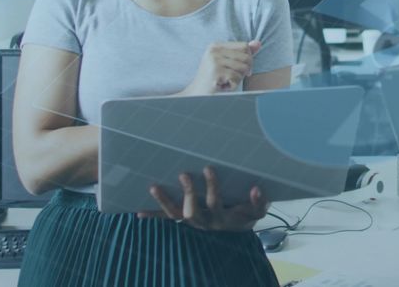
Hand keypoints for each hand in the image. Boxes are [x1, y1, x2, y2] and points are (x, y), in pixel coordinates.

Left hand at [137, 166, 268, 231]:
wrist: (236, 229)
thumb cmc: (246, 214)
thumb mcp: (257, 210)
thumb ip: (259, 201)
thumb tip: (255, 189)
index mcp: (222, 217)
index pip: (215, 202)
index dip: (211, 187)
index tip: (208, 168)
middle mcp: (204, 222)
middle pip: (192, 212)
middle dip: (188, 194)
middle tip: (184, 175)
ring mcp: (192, 222)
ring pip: (174, 216)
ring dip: (163, 202)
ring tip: (154, 187)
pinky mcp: (184, 221)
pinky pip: (167, 220)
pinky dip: (153, 216)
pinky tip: (139, 212)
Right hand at [183, 40, 261, 94]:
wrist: (196, 94)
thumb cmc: (214, 79)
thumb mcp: (228, 63)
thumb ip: (243, 53)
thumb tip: (258, 43)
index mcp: (216, 45)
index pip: (245, 46)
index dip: (247, 59)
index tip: (239, 69)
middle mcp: (214, 50)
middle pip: (247, 57)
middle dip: (244, 71)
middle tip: (230, 77)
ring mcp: (214, 60)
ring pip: (244, 68)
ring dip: (238, 79)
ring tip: (225, 81)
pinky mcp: (216, 72)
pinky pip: (237, 78)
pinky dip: (233, 86)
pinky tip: (222, 86)